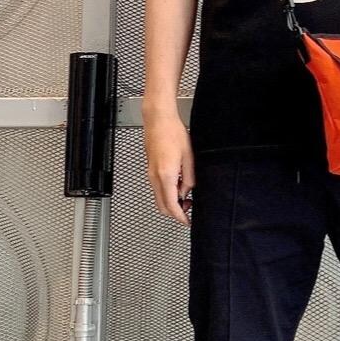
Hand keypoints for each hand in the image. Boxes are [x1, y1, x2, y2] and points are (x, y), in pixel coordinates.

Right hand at [142, 102, 195, 225]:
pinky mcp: (150, 169)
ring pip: (158, 198)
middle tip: (189, 209)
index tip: (188, 221)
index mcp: (166, 175)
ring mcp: (150, 173)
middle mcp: (155, 177)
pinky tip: (178, 186)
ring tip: (185, 197)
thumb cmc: (172, 132)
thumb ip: (189, 177)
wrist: (158, 119)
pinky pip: (157, 188)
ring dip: (171, 203)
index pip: (171, 205)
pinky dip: (166, 193)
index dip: (180, 217)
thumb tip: (188, 190)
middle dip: (175, 213)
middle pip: (162, 206)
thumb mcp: (189, 156)